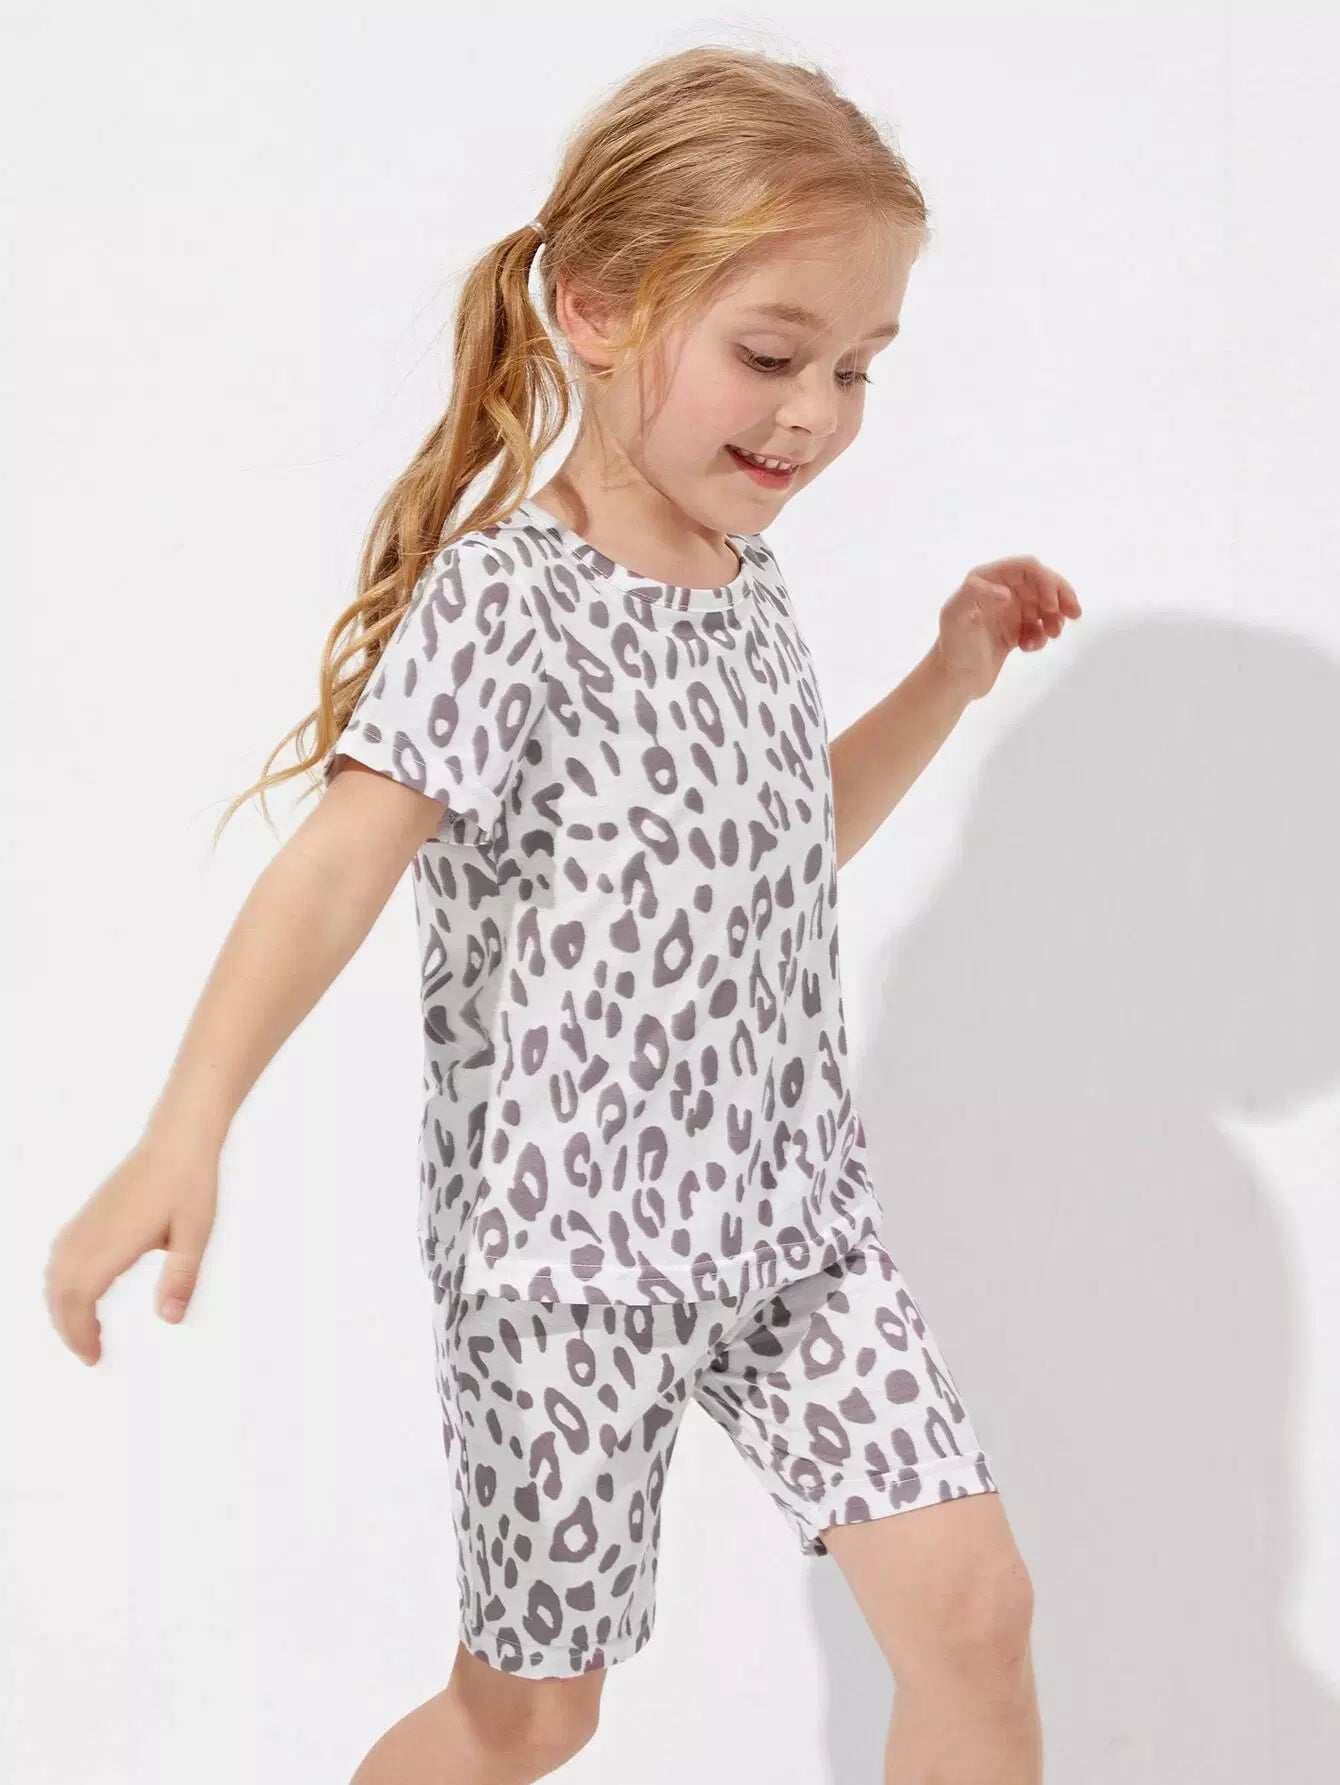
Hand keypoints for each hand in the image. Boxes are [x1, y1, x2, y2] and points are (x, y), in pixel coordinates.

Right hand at [44, 1136, 218, 1364]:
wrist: (178, 1138)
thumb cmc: (188, 1182)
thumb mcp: (196, 1234)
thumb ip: (181, 1278)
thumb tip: (170, 1319)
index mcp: (113, 1243)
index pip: (80, 1298)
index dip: (79, 1333)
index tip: (93, 1356)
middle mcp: (91, 1233)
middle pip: (59, 1290)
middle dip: (67, 1327)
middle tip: (88, 1352)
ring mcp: (87, 1220)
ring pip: (54, 1271)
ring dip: (60, 1304)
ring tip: (81, 1328)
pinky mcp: (90, 1212)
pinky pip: (60, 1253)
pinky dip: (60, 1280)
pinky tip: (76, 1287)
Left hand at [934, 555, 1081, 700]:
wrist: (953, 680)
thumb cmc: (954, 646)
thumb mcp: (956, 616)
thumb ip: (976, 595)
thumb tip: (1006, 593)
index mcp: (986, 579)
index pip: (1027, 568)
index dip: (1045, 581)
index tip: (1053, 605)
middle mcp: (999, 590)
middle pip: (1041, 583)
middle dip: (1060, 596)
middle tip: (1074, 615)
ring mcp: (1008, 611)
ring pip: (1044, 605)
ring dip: (1055, 617)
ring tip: (1052, 635)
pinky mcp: (1014, 631)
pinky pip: (1038, 626)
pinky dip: (1041, 636)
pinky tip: (1030, 648)